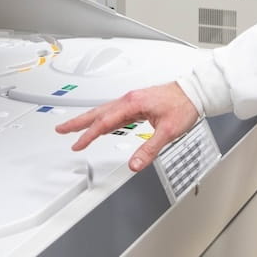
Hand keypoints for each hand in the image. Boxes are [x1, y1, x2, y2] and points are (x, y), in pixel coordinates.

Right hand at [55, 82, 198, 171]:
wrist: (195, 92)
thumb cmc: (184, 105)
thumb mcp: (168, 131)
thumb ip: (149, 149)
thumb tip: (134, 164)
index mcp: (133, 103)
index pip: (105, 122)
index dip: (89, 135)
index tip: (77, 145)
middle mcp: (129, 99)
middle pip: (97, 112)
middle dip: (77, 122)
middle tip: (61, 129)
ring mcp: (132, 101)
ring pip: (104, 111)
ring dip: (87, 119)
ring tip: (73, 128)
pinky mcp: (137, 104)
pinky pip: (113, 112)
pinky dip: (102, 119)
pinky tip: (100, 127)